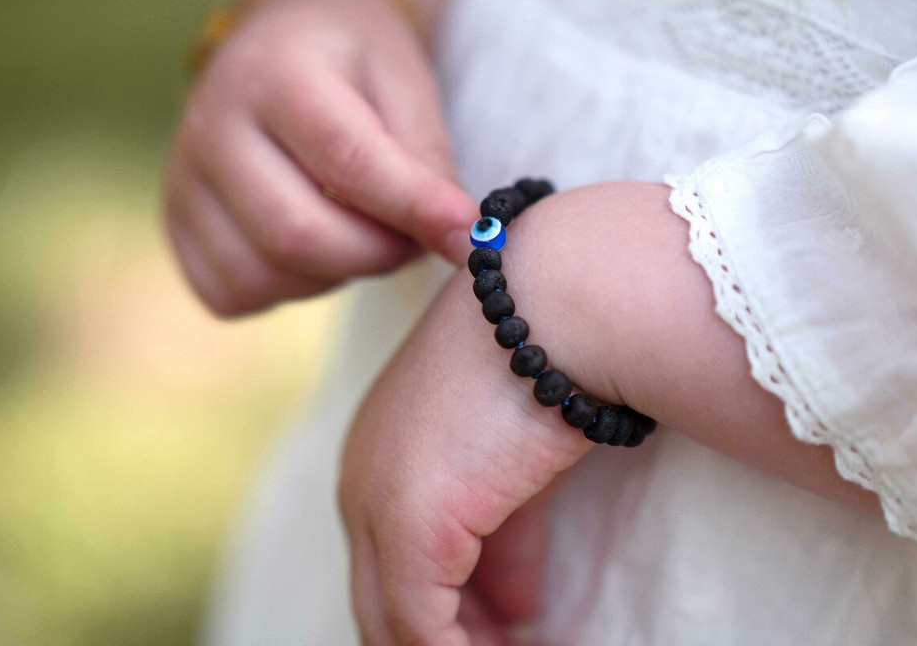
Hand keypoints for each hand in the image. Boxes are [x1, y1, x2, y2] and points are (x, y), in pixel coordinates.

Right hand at [164, 0, 477, 315]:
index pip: (347, 159)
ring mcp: (183, 177)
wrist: (282, 40)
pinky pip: (233, 293)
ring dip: (336, 275)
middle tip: (412, 238)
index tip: (467, 239)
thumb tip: (455, 242)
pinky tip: (314, 247)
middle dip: (376, 254)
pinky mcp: (176, 222)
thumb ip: (426, 163)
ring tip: (363, 230)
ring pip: (265, 274)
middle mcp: (212, 123)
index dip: (413, 209)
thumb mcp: (405, 86)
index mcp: (277, 71)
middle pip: (296, 233)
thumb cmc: (357, 66)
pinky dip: (289, 288)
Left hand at [339, 269, 593, 645]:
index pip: (393, 558)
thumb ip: (504, 535)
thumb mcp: (513, 460)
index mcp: (378, 452)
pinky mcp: (410, 525)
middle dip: (446, 635)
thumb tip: (516, 606)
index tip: (501, 627)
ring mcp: (377, 503)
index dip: (449, 608)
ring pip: (393, 623)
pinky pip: (424, 631)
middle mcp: (361, 480)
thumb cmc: (544, 359)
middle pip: (380, 599)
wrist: (555, 303)